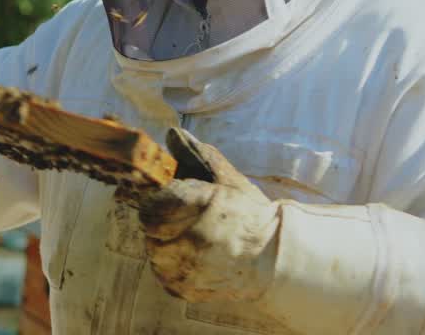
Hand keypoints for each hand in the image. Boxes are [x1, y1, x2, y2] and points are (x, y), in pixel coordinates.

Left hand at [138, 128, 280, 302]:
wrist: (275, 258)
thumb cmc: (248, 214)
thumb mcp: (225, 179)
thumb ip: (196, 155)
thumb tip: (171, 134)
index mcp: (195, 206)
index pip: (151, 203)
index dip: (161, 200)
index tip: (176, 201)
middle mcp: (188, 239)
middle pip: (149, 227)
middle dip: (163, 221)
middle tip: (188, 221)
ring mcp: (186, 268)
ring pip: (154, 251)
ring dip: (166, 244)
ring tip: (194, 240)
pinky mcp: (185, 289)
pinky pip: (162, 275)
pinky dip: (172, 266)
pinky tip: (195, 258)